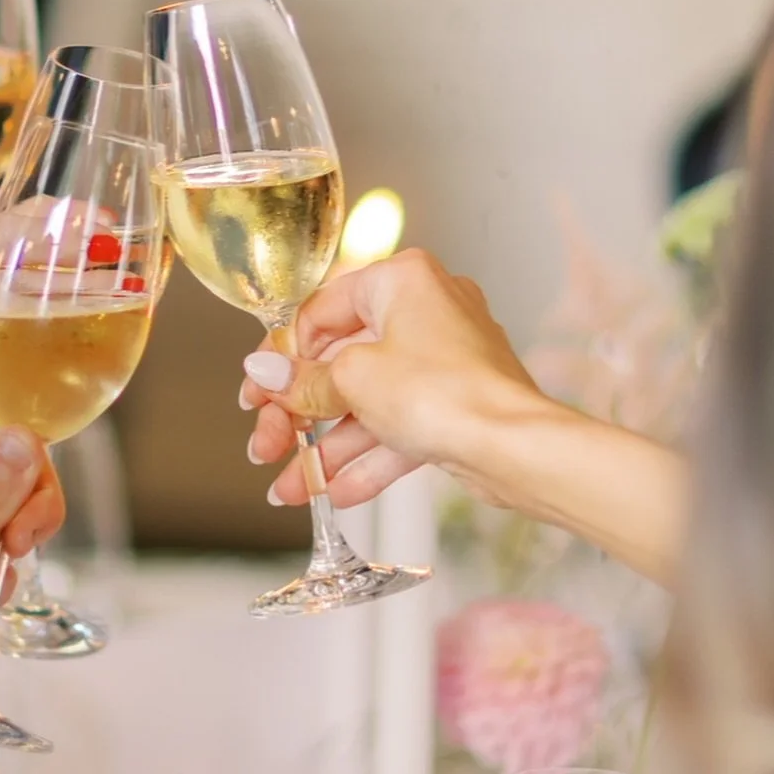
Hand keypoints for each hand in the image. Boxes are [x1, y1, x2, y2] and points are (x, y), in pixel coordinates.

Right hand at [241, 250, 547, 508]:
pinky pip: (399, 427)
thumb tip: (264, 369)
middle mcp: (425, 311)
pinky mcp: (456, 403)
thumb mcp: (353, 380)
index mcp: (400, 281)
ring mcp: (443, 360)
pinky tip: (334, 492)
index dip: (282, 357)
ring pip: (368, 404)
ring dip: (327, 448)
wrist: (515, 447)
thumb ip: (302, 379)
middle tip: (268, 444)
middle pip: (341, 364)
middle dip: (300, 415)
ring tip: (293, 487)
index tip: (258, 391)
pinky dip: (367, 458)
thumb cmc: (446, 393)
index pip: (320, 312)